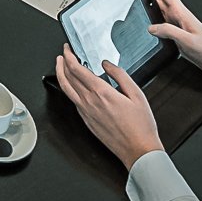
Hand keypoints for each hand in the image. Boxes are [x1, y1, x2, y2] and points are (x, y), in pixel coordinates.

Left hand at [54, 50, 165, 169]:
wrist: (138, 150)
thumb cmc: (141, 126)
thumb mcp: (137, 94)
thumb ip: (120, 75)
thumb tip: (107, 64)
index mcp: (101, 93)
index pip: (77, 70)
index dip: (69, 56)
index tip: (68, 49)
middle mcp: (89, 102)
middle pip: (67, 78)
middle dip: (62, 62)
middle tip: (63, 54)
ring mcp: (86, 113)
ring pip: (66, 90)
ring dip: (61, 75)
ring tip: (61, 66)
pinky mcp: (87, 121)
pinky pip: (73, 101)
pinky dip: (69, 89)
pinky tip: (74, 86)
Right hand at [141, 0, 201, 88]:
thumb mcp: (188, 41)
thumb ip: (169, 31)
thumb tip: (151, 27)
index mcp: (183, 14)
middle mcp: (181, 19)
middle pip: (161, 1)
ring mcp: (181, 29)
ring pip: (161, 15)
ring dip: (150, 11)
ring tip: (137, 10)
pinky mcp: (181, 39)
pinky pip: (164, 29)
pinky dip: (155, 28)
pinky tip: (149, 32)